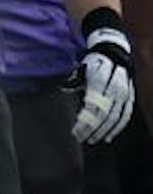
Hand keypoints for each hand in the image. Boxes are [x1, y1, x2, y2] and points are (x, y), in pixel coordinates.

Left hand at [75, 20, 134, 143]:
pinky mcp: (130, 98)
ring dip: (103, 131)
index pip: (94, 106)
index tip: (75, 131)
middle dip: (92, 128)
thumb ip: (73, 82)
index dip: (86, 121)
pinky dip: (117, 127)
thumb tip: (63, 90)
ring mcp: (125, 93)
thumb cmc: (93, 64)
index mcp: (102, 80)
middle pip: (105, 114)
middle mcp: (116, 88)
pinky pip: (125, 115)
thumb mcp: (81, 69)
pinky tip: (107, 137)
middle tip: (80, 138)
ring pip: (115, 117)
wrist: (115, 53)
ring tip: (91, 140)